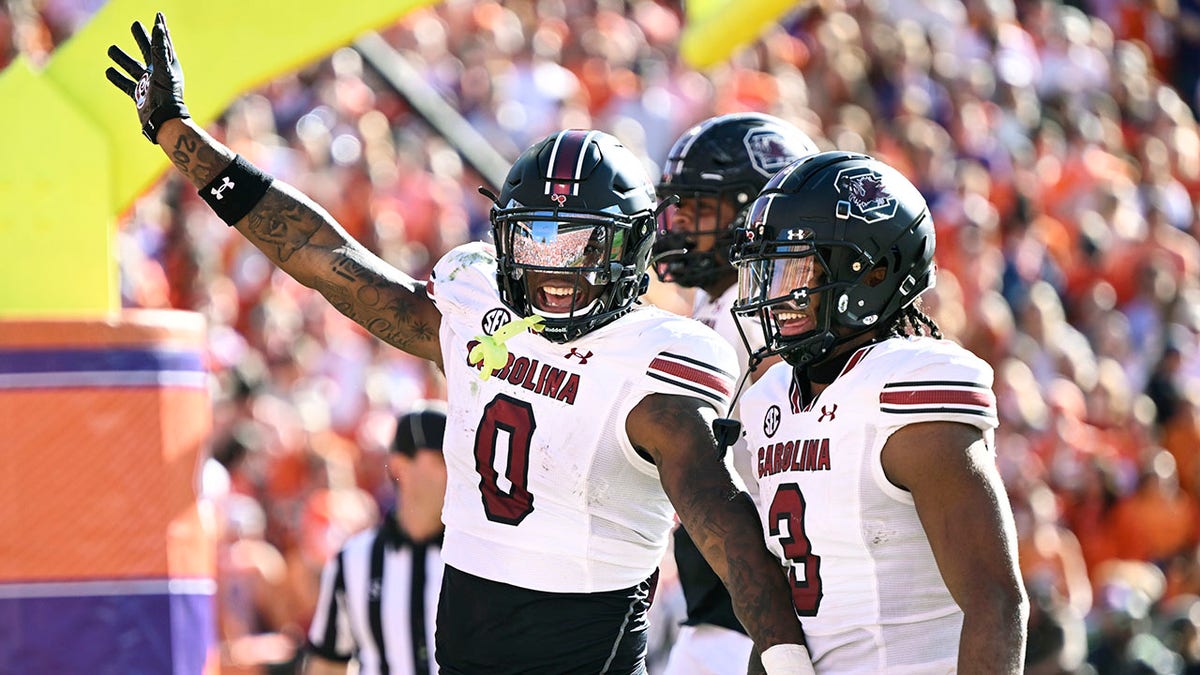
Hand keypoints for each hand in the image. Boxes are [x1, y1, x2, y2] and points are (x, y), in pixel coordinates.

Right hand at [105, 12, 189, 143]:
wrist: (164, 122)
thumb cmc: (167, 96)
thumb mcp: (164, 70)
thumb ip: (160, 49)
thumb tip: (159, 27)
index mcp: (167, 65)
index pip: (163, 41)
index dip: (160, 28)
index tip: (158, 15)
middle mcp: (158, 73)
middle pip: (148, 50)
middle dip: (142, 38)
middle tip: (135, 25)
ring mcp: (148, 85)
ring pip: (132, 66)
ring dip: (122, 58)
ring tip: (110, 48)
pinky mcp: (139, 96)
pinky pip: (126, 84)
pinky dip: (117, 77)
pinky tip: (108, 71)